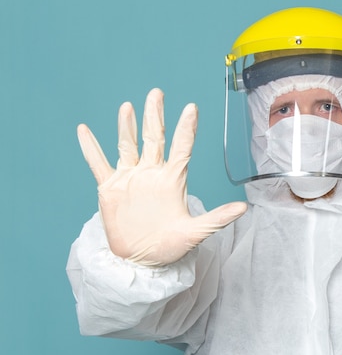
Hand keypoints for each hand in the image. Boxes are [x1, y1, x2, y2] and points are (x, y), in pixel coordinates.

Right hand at [77, 88, 246, 265]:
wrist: (142, 260)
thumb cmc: (171, 245)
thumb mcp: (195, 233)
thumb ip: (217, 218)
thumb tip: (243, 208)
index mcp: (173, 179)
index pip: (181, 147)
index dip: (186, 128)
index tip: (191, 108)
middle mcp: (152, 172)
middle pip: (153, 138)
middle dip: (154, 116)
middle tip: (156, 94)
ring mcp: (130, 177)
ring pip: (127, 145)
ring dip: (126, 127)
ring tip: (127, 107)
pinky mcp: (110, 188)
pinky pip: (98, 164)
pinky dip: (91, 148)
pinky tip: (84, 130)